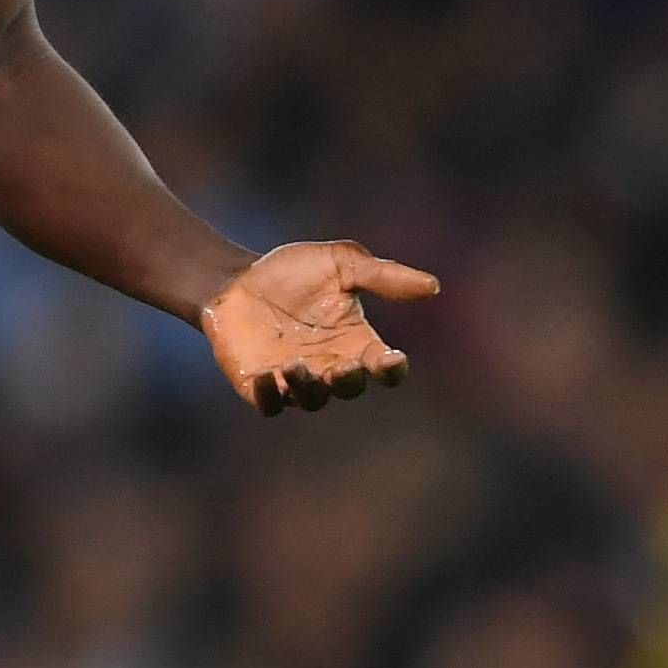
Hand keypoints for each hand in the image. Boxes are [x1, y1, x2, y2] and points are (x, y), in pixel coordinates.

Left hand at [200, 238, 439, 414]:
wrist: (235, 281)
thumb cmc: (292, 272)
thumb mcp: (341, 263)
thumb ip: (384, 275)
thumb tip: (433, 286)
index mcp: (356, 342)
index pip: (385, 368)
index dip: (392, 369)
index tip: (392, 358)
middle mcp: (330, 366)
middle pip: (350, 388)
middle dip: (349, 381)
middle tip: (342, 365)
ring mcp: (295, 380)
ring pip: (313, 400)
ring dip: (309, 387)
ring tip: (296, 364)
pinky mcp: (260, 386)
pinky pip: (271, 404)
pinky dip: (272, 396)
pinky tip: (268, 375)